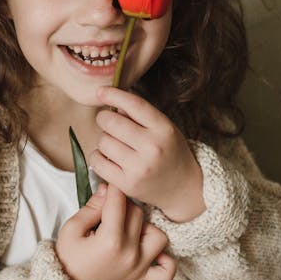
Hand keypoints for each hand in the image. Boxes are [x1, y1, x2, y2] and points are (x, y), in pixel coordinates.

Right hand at [55, 183, 176, 279]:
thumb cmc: (68, 259)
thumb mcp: (71, 229)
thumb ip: (91, 208)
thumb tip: (107, 189)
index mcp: (110, 240)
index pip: (119, 201)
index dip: (113, 188)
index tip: (108, 185)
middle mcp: (129, 253)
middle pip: (138, 213)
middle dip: (124, 204)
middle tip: (110, 208)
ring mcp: (139, 267)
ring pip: (158, 235)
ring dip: (145, 227)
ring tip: (128, 228)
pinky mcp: (142, 278)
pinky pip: (167, 270)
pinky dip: (165, 259)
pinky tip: (150, 250)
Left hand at [89, 86, 205, 221]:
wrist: (183, 188)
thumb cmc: (170, 152)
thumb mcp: (163, 128)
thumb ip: (139, 115)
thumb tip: (112, 103)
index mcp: (164, 129)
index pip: (135, 104)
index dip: (114, 95)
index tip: (101, 91)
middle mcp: (153, 147)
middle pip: (111, 122)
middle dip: (104, 118)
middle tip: (108, 122)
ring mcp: (139, 167)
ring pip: (103, 141)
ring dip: (103, 139)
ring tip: (114, 143)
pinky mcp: (127, 184)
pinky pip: (98, 162)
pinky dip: (98, 156)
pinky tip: (108, 157)